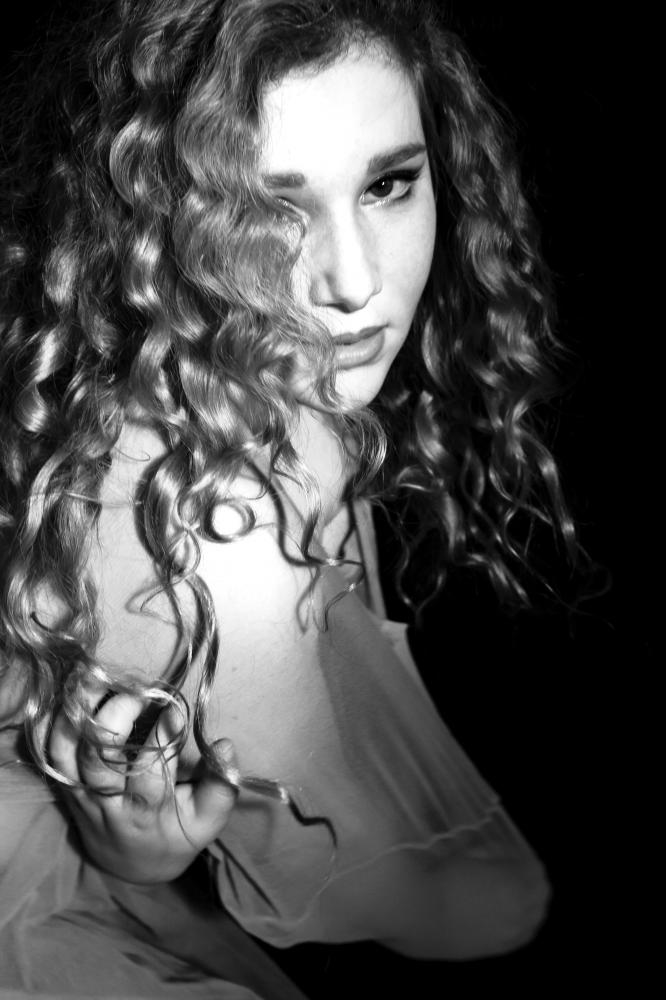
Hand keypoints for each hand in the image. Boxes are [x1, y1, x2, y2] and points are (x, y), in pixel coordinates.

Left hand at [47, 691, 236, 882]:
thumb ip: (221, 785)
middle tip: (137, 691)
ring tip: (96, 681)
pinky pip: (46, 755)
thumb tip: (224, 745)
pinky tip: (66, 697)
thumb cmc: (177, 834)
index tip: (174, 707)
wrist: (134, 866)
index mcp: (147, 809)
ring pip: (66, 751)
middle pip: (97, 757)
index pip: (150, 768)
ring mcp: (81, 794)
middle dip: (114, 715)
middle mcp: (108, 801)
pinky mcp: (65, 786)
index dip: (162, 733)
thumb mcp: (208, 820)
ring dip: (76, 712)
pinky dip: (49, 724)